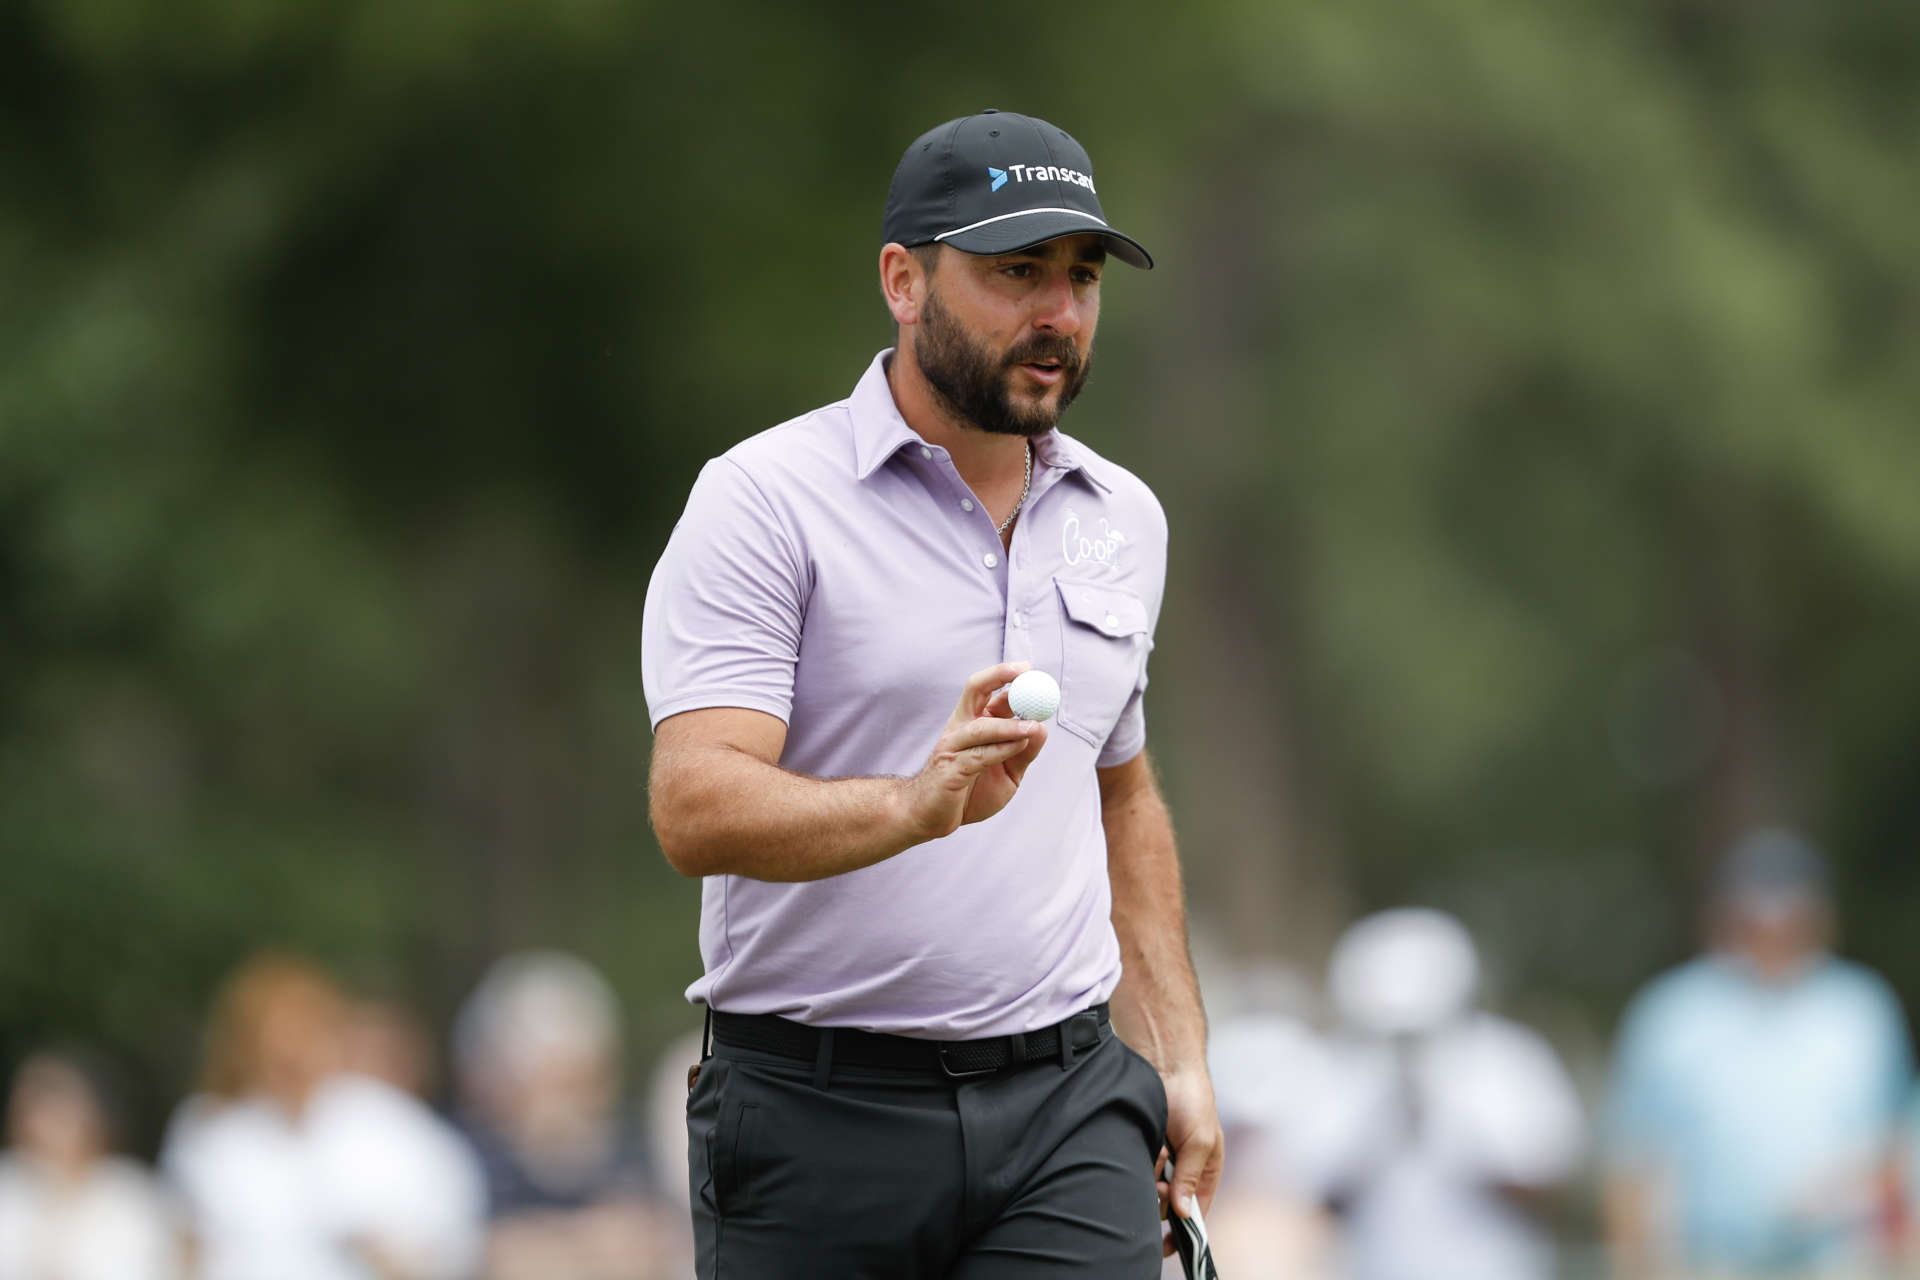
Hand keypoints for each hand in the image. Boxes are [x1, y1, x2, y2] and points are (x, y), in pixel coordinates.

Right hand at [900, 662, 1047, 839]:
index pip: (988, 690)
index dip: (1007, 677)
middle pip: (975, 690)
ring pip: (981, 727)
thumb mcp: (1007, 772)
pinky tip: (1020, 745)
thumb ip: (1024, 751)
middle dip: (999, 676)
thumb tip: (1042, 727)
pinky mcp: (950, 770)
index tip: (1030, 669)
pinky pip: (978, 756)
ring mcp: (952, 747)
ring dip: (1008, 725)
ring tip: (1033, 725)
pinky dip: (1001, 749)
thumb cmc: (968, 792)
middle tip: (1025, 674)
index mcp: (972, 723)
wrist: (929, 817)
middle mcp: (960, 728)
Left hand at [1153, 1067, 1223, 1256]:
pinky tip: (1148, 1140)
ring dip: (1151, 1172)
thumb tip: (1184, 1213)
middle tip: (1162, 1181)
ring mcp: (1162, 1158)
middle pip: (1167, 1203)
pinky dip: (1141, 1157)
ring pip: (1148, 1186)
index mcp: (1206, 1171)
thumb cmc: (1193, 1098)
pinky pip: (1136, 1166)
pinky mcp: (1142, 1147)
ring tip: (1158, 1148)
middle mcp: (1183, 1169)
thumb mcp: (1199, 1139)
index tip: (1168, 1247)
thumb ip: (1191, 1177)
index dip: (1184, 1231)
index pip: (1196, 1211)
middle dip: (1163, 1195)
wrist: (1164, 1062)